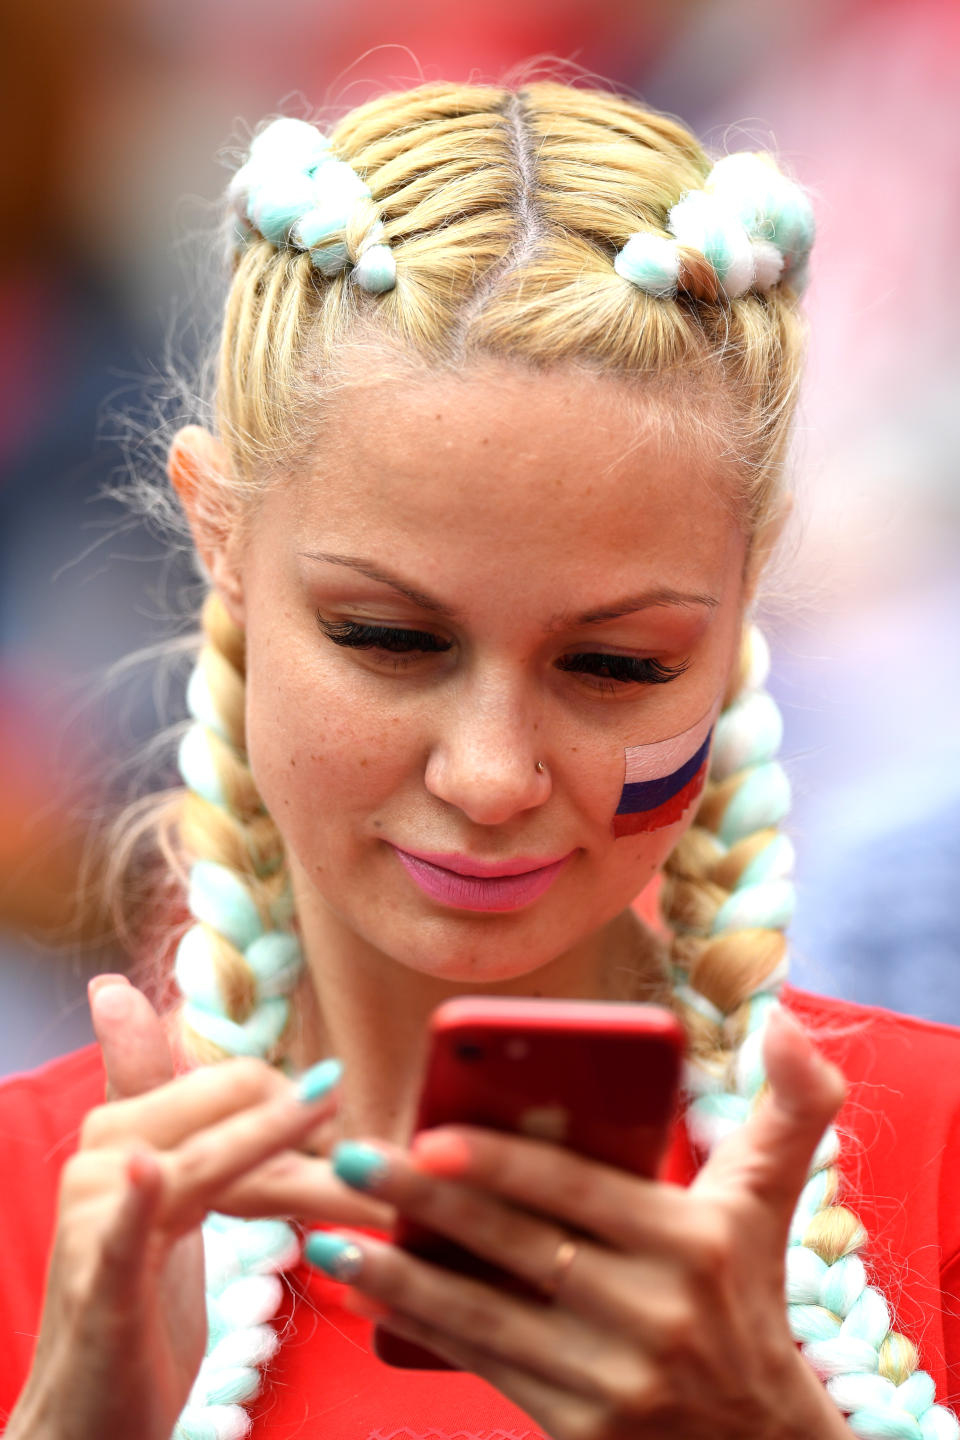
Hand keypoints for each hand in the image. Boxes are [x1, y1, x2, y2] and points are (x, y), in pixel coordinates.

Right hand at [7, 975, 391, 1439]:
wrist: (80, 1425)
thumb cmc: (131, 1302)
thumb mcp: (154, 1194)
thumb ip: (149, 1091)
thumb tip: (111, 989)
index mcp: (121, 1128)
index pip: (233, 1084)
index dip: (299, 1111)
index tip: (349, 1132)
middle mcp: (102, 1160)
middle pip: (234, 1119)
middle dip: (314, 1140)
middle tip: (391, 1158)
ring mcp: (93, 1221)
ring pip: (212, 1169)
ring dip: (294, 1169)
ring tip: (364, 1172)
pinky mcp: (97, 1291)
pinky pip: (120, 1235)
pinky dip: (134, 1204)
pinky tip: (150, 1172)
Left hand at [307, 1008, 852, 1439]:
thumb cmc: (748, 1292)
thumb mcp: (772, 1199)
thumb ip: (794, 1105)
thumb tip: (787, 1021)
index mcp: (692, 1243)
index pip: (578, 1191)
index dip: (503, 1161)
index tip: (430, 1130)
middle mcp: (654, 1315)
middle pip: (518, 1246)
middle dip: (426, 1201)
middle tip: (353, 1160)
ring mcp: (613, 1383)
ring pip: (486, 1315)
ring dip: (399, 1274)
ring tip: (329, 1237)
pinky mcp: (578, 1431)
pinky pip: (484, 1367)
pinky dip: (417, 1330)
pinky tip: (362, 1298)